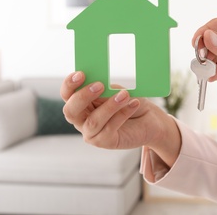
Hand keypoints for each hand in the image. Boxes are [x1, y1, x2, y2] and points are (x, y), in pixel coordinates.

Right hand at [60, 72, 180, 165]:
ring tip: (125, 95)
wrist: (149, 119)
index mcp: (82, 103)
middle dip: (83, 97)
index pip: (67, 95)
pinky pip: (110, 128)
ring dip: (109, 106)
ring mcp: (92, 133)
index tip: (81, 74)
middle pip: (71, 111)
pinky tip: (133, 104)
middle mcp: (82, 120)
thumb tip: (95, 84)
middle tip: (100, 86)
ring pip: (93, 121)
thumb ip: (105, 90)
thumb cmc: (129, 102)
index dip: (69, 85)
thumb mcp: (117, 91)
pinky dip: (122, 114)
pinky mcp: (105, 142)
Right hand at [193, 17, 216, 114]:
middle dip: (204, 48)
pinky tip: (209, 77)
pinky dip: (211, 75)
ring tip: (202, 69)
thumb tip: (208, 37)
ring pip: (214, 58)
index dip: (206, 32)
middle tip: (199, 58)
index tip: (197, 42)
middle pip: (213, 41)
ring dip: (205, 63)